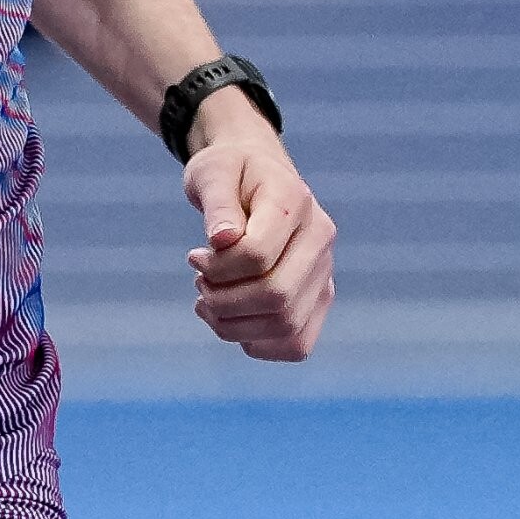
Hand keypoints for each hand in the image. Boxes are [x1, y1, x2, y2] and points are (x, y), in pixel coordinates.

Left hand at [180, 105, 333, 360]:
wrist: (254, 177)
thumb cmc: (229, 174)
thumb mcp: (212, 174)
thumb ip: (217, 204)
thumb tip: (222, 240)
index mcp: (296, 204)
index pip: (257, 255)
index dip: (217, 267)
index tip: (195, 256)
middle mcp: (320, 242)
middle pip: (276, 297)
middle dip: (222, 301)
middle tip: (199, 284)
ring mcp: (324, 274)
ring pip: (285, 326)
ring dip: (232, 325)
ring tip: (209, 301)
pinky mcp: (317, 301)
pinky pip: (296, 345)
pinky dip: (255, 344)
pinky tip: (231, 320)